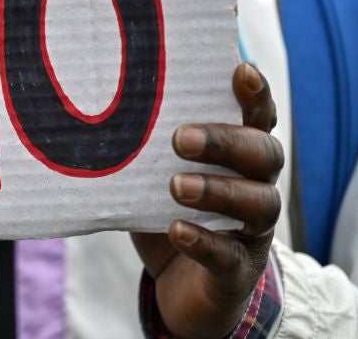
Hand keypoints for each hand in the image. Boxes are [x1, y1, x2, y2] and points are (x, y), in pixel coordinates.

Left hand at [131, 63, 283, 338]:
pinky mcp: (238, 269)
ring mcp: (253, 230)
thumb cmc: (167, 211)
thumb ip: (143, 144)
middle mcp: (257, 186)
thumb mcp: (154, 172)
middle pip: (263, 154)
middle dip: (225, 141)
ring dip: (218, 190)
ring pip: (258, 203)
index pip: (258, 116)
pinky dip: (204, 241)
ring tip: (177, 186)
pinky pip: (230, 255)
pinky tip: (177, 230)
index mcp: (240, 154)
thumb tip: (94, 100)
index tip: (240, 70)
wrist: (183, 287)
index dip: (255, 93)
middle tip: (180, 138)